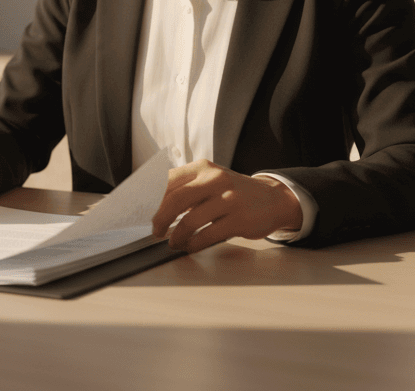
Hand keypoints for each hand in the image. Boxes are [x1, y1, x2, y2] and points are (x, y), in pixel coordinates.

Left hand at [151, 160, 302, 252]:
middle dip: (160, 220)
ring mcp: (228, 199)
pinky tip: (191, 246)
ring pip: (189, 221)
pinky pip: (207, 235)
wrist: (272, 199)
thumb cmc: (233, 193)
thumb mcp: (210, 180)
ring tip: (174, 243)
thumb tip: (152, 207)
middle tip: (156, 232)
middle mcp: (214, 179)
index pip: (167, 181)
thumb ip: (185, 188)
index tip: (142, 214)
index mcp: (202, 168)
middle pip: (175, 201)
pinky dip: (194, 244)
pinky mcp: (239, 220)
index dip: (151, 200)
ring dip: (176, 237)